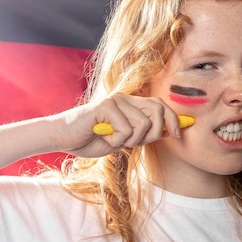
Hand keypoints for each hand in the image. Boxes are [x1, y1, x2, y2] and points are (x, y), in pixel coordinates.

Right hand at [49, 92, 180, 157]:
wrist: (63, 137)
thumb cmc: (90, 139)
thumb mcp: (123, 140)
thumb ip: (143, 134)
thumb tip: (169, 132)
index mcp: (131, 104)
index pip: (161, 105)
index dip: (173, 120)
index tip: (179, 136)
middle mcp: (126, 98)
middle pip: (158, 111)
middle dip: (156, 133)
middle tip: (135, 143)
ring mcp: (116, 100)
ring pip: (143, 124)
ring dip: (131, 141)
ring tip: (114, 140)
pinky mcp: (106, 106)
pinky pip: (126, 130)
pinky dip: (117, 141)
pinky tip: (104, 137)